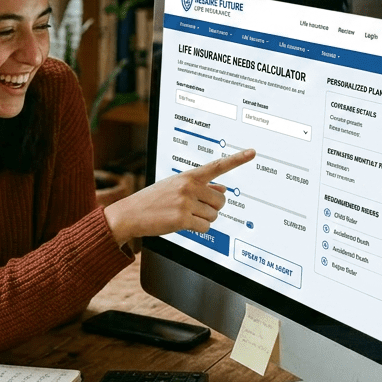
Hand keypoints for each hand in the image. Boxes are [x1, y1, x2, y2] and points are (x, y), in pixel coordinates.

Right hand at [104, 148, 254, 246]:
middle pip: (221, 200)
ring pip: (214, 216)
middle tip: (195, 209)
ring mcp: (186, 202)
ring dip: (202, 219)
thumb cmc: (152, 200)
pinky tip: (182, 224)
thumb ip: (199, 186)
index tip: (252, 152)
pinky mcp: (182, 219)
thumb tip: (221, 188)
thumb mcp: (174, 187)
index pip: (217, 166)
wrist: (129, 214)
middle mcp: (188, 186)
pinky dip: (197, 229)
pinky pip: (205, 227)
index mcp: (187, 176)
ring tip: (184, 215)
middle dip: (212, 207)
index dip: (237, 159)